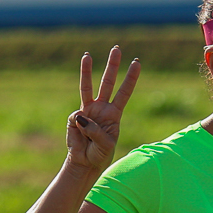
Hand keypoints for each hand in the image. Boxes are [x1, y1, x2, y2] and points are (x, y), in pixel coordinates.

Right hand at [65, 46, 139, 174]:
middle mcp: (102, 108)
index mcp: (114, 114)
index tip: (136, 63)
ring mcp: (88, 111)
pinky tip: (81, 137)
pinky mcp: (75, 118)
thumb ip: (95, 131)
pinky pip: (77, 117)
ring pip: (88, 87)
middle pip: (108, 82)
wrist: (85, 163)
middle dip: (112, 66)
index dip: (130, 78)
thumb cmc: (100, 154)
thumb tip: (80, 116)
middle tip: (117, 49)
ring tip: (87, 55)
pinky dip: (79, 128)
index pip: (124, 92)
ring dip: (87, 71)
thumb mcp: (105, 145)